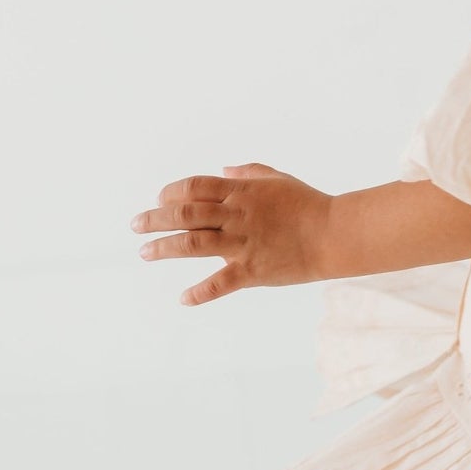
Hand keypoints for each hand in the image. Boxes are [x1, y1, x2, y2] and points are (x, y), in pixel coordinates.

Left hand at [131, 162, 332, 306]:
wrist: (334, 234)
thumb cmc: (309, 204)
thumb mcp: (279, 180)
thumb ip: (250, 172)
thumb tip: (223, 171)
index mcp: (243, 192)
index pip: (195, 187)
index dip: (171, 192)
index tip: (159, 200)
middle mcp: (237, 215)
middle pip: (185, 213)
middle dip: (155, 218)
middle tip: (136, 225)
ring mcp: (243, 243)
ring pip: (192, 243)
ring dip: (164, 248)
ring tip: (145, 252)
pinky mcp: (252, 270)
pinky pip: (219, 283)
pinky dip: (199, 292)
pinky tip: (183, 298)